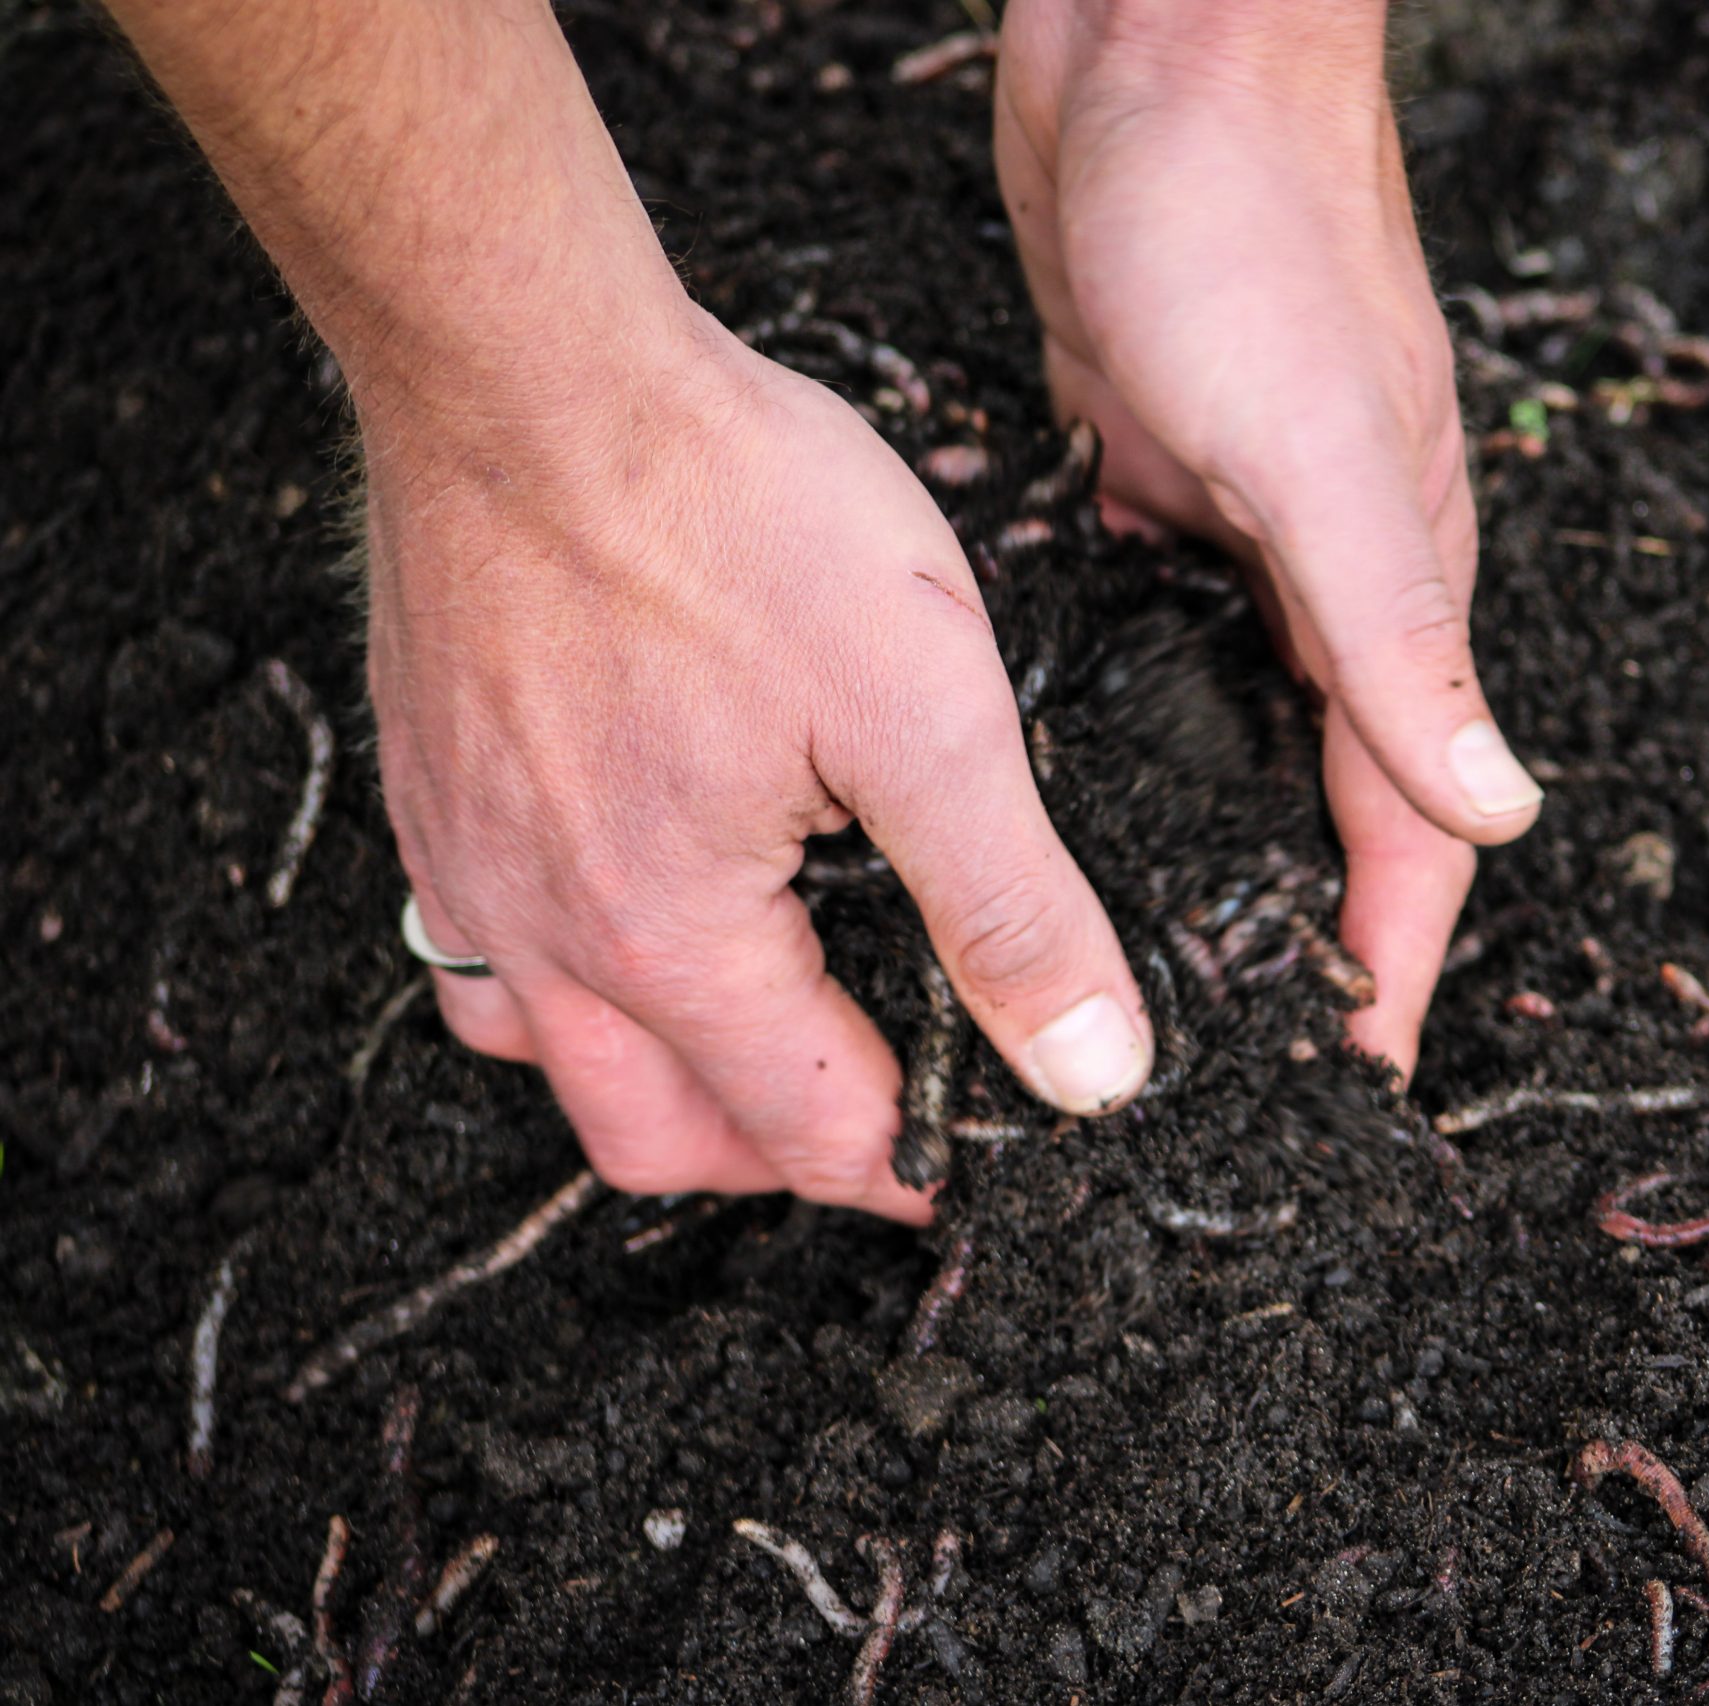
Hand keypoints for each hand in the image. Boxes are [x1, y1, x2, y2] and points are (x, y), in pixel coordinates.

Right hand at [366, 307, 1152, 1217]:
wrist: (530, 358)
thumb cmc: (730, 511)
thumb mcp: (928, 713)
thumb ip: (1013, 907)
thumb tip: (1090, 1069)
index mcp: (670, 943)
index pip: (811, 1133)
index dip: (919, 1163)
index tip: (989, 1151)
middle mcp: (541, 936)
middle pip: (665, 1139)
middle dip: (791, 1151)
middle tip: (894, 1108)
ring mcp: (467, 865)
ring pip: (556, 1058)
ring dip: (672, 1082)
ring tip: (776, 1032)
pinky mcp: (436, 787)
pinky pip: (490, 952)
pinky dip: (580, 982)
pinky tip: (650, 910)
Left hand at [996, 0, 1540, 1077]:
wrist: (1163, 51)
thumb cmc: (1250, 228)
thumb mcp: (1321, 454)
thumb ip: (1396, 636)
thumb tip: (1498, 806)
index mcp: (1399, 590)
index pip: (1411, 824)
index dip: (1385, 961)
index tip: (1351, 1085)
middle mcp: (1331, 585)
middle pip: (1328, 801)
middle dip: (1301, 929)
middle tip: (1228, 1058)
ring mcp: (1241, 541)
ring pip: (1235, 734)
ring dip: (1211, 842)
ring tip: (1144, 960)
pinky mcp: (1151, 487)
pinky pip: (1151, 649)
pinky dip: (1127, 731)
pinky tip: (1057, 783)